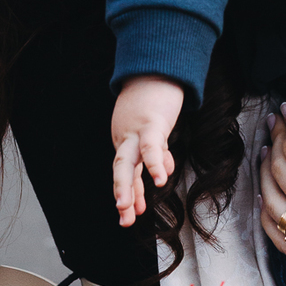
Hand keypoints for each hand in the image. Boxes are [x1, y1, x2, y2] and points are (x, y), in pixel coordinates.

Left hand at [111, 76, 182, 227]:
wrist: (156, 66)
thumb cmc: (154, 96)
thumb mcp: (156, 128)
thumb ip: (158, 151)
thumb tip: (164, 174)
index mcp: (127, 140)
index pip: (127, 171)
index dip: (130, 193)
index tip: (130, 214)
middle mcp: (126, 137)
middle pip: (121, 169)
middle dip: (122, 195)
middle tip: (123, 219)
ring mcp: (136, 130)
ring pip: (127, 162)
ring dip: (126, 186)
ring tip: (126, 208)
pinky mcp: (151, 122)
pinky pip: (151, 147)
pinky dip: (156, 164)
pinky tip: (161, 180)